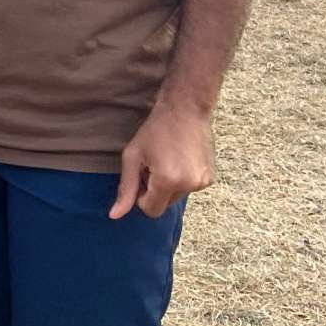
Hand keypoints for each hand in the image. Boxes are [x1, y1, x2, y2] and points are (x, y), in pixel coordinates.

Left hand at [110, 99, 214, 218]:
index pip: (151, 210)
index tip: (142, 175)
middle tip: (154, 164)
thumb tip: (114, 216)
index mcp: (168, 181)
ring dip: (169, 184)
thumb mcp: (133, 156)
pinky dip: (182, 179)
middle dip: (155, 190)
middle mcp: (189, 185)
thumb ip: (126, 188)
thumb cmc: (155, 130)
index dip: (141, 196)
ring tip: (167, 159)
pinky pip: (189, 188)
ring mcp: (202, 182)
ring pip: (177, 197)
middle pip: (164, 205)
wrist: (185, 109)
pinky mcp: (210, 177)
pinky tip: (179, 158)